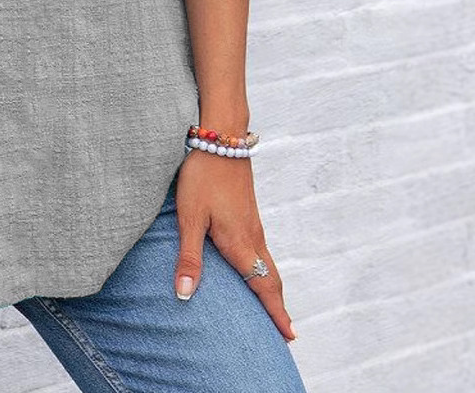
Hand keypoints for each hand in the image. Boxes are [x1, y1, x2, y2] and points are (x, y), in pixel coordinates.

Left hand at [173, 148, 296, 342]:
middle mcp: (252, 235)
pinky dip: (265, 266)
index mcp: (240, 242)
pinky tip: (255, 265)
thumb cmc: (202, 176)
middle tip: (287, 333)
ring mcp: (252, 221)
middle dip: (278, 305)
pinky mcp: (248, 210)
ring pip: (268, 261)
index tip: (290, 336)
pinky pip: (262, 247)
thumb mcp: (189, 217)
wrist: (221, 137)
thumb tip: (185, 295)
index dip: (275, 313)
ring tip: (273, 305)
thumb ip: (188, 256)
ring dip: (272, 286)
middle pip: (271, 277)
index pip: (262, 286)